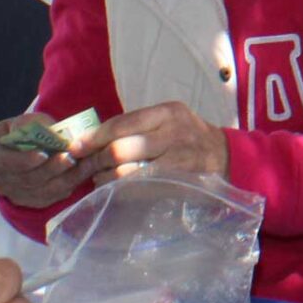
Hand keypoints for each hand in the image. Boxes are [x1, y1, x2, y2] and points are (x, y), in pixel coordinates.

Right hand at [0, 116, 89, 210]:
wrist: (27, 147)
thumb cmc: (22, 131)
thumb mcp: (23, 121)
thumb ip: (32, 125)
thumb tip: (49, 131)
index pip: (1, 161)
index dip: (22, 160)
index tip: (42, 154)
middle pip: (25, 178)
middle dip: (50, 168)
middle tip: (70, 157)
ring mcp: (12, 194)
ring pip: (41, 191)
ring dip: (64, 177)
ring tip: (82, 164)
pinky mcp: (30, 202)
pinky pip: (51, 197)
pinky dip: (68, 185)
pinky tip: (82, 172)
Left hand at [72, 101, 229, 183]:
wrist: (227, 157)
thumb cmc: (189, 137)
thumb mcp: (170, 121)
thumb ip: (139, 126)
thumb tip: (96, 138)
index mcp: (167, 112)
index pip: (121, 124)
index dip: (94, 137)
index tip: (76, 147)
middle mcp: (172, 132)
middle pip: (119, 149)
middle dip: (96, 160)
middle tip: (87, 166)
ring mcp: (176, 159)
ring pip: (125, 173)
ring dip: (105, 179)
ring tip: (100, 178)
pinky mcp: (176, 182)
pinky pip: (138, 188)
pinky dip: (120, 190)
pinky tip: (115, 189)